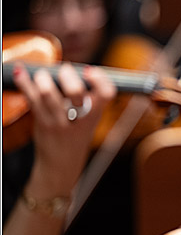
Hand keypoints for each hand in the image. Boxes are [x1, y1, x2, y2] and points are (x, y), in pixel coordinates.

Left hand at [11, 62, 115, 195]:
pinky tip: (20, 73)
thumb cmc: (75, 137)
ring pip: (49, 94)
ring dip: (43, 78)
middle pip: (76, 92)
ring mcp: (60, 123)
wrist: (62, 164)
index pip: (107, 93)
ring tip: (41, 75)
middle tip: (62, 70)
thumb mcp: (89, 120)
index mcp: (96, 114)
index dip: (100, 79)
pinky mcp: (43, 124)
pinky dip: (24, 83)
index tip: (89, 70)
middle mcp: (80, 119)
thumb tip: (67, 70)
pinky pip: (32, 100)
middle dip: (67, 75)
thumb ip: (84, 99)